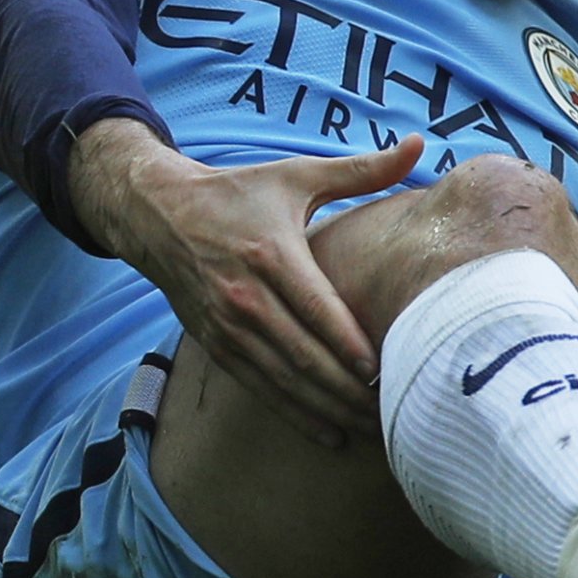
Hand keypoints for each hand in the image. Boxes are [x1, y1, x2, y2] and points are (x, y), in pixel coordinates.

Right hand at [70, 119, 423, 448]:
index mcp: (271, 255)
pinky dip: (296, 415)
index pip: (318, 310)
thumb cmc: (238, 192)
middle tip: (395, 409)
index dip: (350, 344)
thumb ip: (362, 169)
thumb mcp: (297, 175)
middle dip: (350, 389)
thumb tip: (420, 144)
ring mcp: (227, 327)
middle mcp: (246, 297)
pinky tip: (331, 434)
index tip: (385, 369)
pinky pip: (261, 388)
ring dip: (329, 409)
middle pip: (305, 356)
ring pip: (285, 380)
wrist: (157, 213)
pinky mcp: (216, 345)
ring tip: (373, 428)